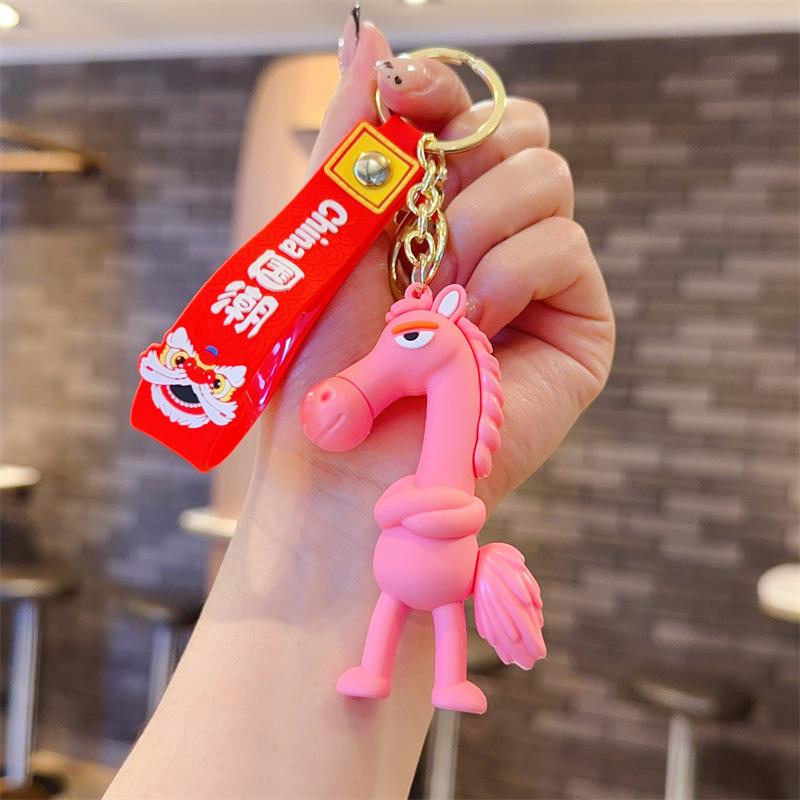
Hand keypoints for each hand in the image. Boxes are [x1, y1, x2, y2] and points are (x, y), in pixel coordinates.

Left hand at [245, 20, 614, 544]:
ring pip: (547, 177)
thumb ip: (352, 142)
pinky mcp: (577, 325)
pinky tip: (475, 323)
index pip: (463, 115)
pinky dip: (512, 274)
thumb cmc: (322, 371)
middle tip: (419, 229)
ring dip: (480, 226)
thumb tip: (369, 35)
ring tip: (438, 295)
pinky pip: (566, 246)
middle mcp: (488, 238)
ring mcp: (535, 281)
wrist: (347, 473)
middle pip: (519, 131)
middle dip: (465, 163)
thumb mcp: (326, 243)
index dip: (443, 90)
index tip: (407, 97)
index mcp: (430, 213)